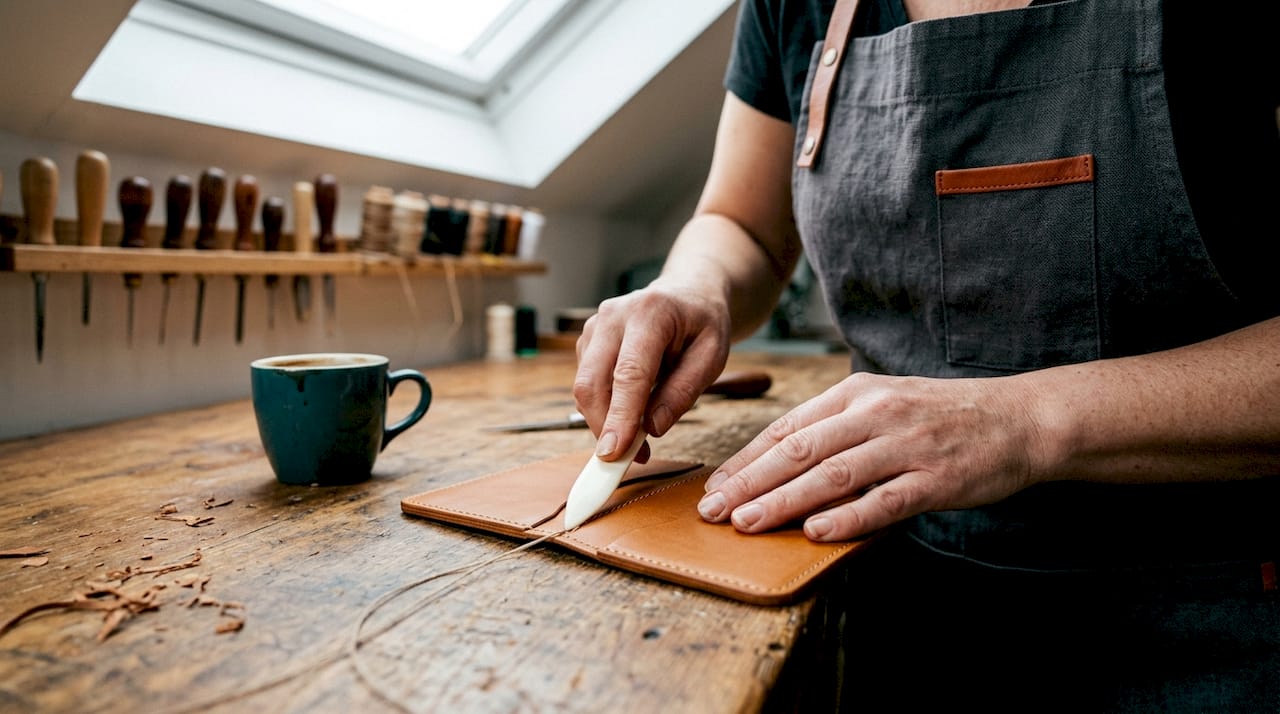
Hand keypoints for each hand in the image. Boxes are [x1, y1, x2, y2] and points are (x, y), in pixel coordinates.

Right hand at [574, 279, 731, 461]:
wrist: (688, 294)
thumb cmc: (702, 325)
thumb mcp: (712, 356)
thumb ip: (683, 391)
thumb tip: (652, 428)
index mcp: (650, 313)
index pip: (628, 373)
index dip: (620, 417)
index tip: (614, 453)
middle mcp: (612, 317)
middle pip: (592, 382)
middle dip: (602, 427)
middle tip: (623, 461)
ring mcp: (594, 328)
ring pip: (584, 387)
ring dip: (604, 422)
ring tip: (638, 442)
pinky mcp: (587, 342)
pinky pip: (587, 385)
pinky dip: (603, 410)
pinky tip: (629, 418)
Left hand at [697, 372, 1045, 540]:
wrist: (1019, 418)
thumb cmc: (941, 415)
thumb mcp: (883, 402)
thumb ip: (835, 426)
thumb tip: (776, 459)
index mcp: (856, 393)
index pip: (789, 428)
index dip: (747, 459)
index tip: (715, 485)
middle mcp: (876, 414)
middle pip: (800, 450)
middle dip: (750, 483)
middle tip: (715, 510)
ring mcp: (906, 446)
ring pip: (833, 476)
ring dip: (784, 501)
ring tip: (748, 523)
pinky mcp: (935, 479)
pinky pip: (883, 501)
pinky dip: (846, 518)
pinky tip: (814, 532)